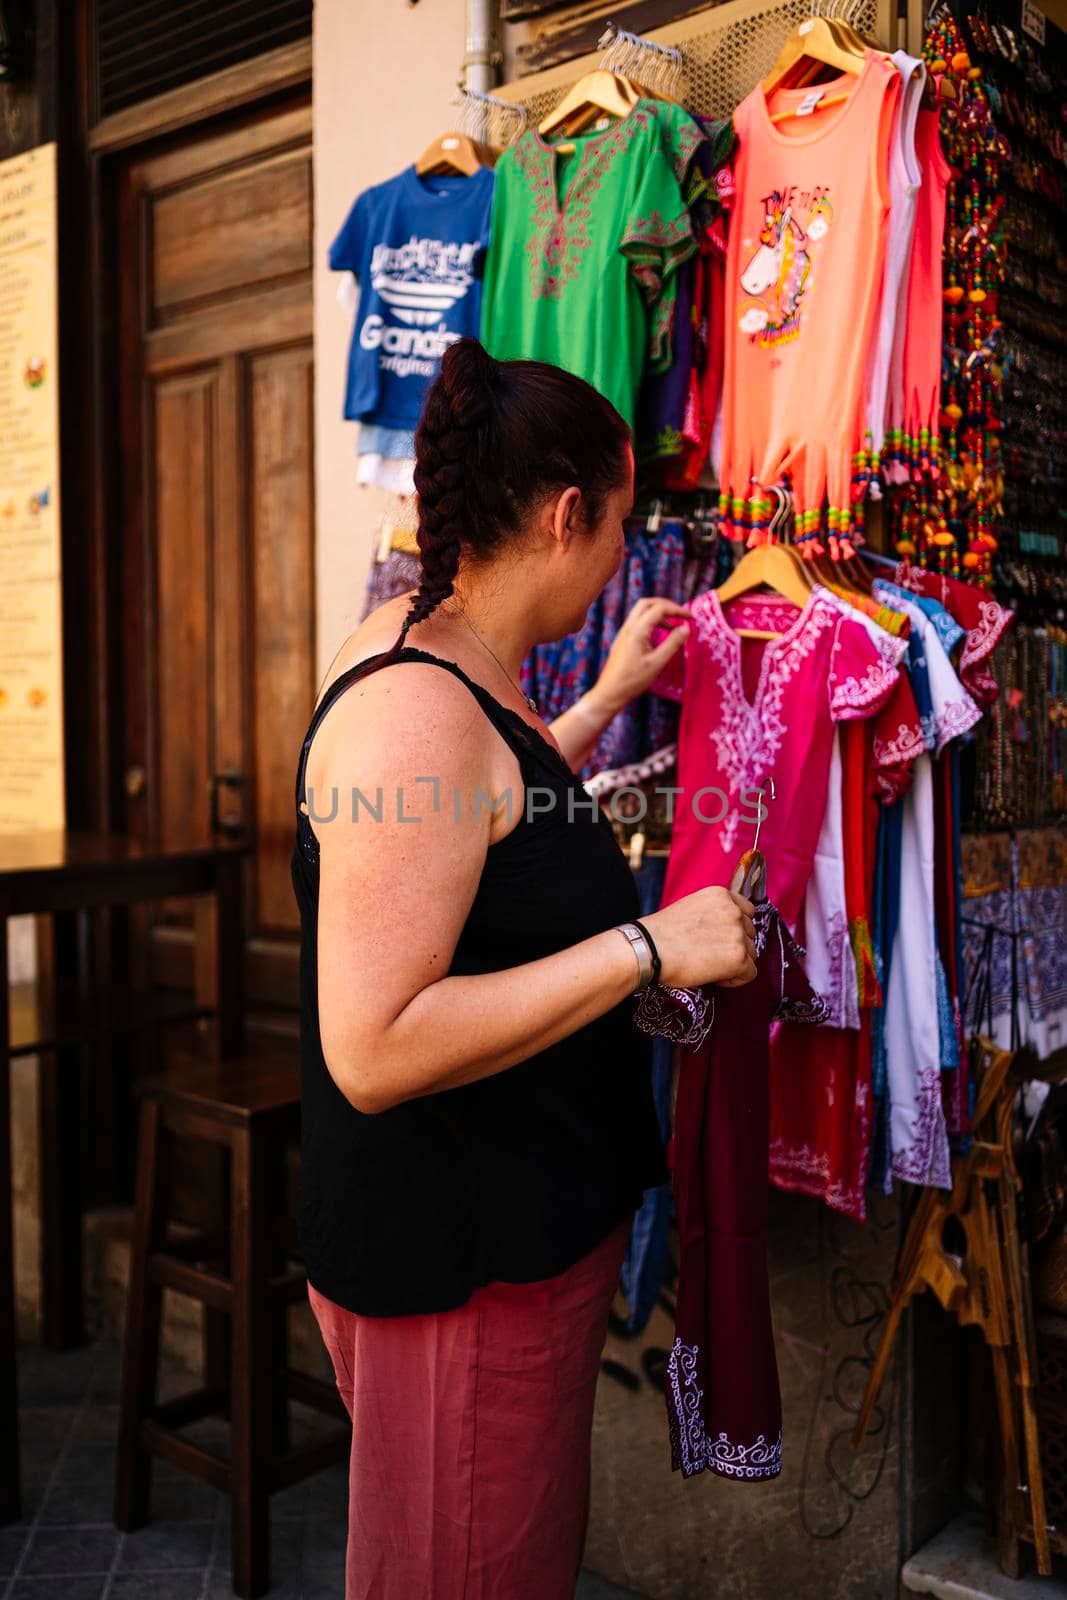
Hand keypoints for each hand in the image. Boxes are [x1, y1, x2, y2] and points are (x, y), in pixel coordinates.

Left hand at [586, 597, 689, 718]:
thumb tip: (685, 628)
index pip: (659, 609)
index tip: (690, 618)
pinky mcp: (622, 640)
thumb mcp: (657, 663)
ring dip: (658, 613)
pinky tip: (660, 634)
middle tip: (680, 614)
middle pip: (647, 603)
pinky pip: (637, 622)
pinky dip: (651, 621)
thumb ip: (673, 644)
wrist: (610, 692)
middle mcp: (628, 627)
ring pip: (641, 611)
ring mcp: (623, 633)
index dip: (677, 610)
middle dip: (666, 605)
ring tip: (673, 625)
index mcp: (637, 631)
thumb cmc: (633, 680)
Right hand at [643, 887, 757, 989]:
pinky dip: (735, 979)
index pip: (747, 911)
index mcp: (721, 895)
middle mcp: (734, 911)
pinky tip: (714, 977)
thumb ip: (713, 913)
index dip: (735, 928)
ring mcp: (738, 934)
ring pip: (751, 954)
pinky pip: (750, 973)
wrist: (649, 949)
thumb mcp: (691, 908)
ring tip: (709, 966)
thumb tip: (725, 932)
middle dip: (734, 946)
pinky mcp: (738, 957)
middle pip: (750, 933)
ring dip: (735, 963)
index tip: (719, 939)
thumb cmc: (661, 933)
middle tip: (710, 955)